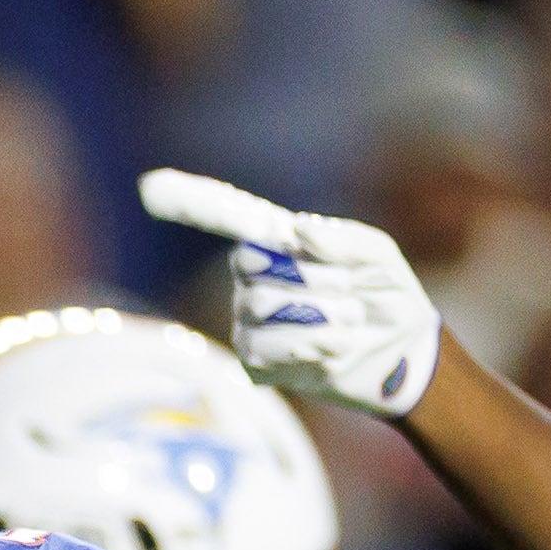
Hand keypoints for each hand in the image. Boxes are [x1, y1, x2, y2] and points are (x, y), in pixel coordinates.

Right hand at [139, 171, 445, 418]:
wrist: (401, 355)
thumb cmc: (386, 295)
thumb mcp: (376, 256)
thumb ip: (341, 240)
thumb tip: (294, 230)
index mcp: (279, 241)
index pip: (225, 216)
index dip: (189, 201)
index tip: (150, 186)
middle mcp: (253, 278)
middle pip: (251, 263)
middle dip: (311, 278)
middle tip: (350, 293)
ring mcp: (249, 322)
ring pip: (263, 309)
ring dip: (323, 318)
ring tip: (350, 323)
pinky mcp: (256, 363)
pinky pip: (267, 350)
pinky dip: (312, 349)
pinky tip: (334, 350)